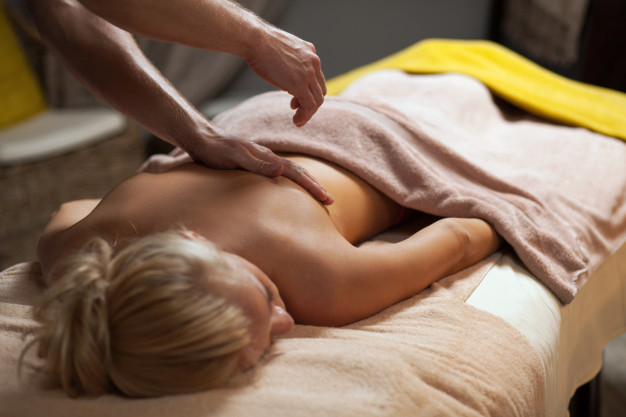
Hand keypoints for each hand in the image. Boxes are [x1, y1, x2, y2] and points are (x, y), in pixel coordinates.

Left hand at [186, 134, 333, 204]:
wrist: (201, 138)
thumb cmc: (215, 150)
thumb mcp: (235, 157)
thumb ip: (257, 164)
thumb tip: (281, 171)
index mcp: (267, 157)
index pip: (296, 173)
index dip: (312, 186)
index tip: (327, 198)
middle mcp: (268, 158)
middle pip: (298, 172)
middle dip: (314, 186)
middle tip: (329, 200)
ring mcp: (262, 160)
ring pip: (290, 172)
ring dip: (305, 183)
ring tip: (316, 194)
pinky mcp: (254, 164)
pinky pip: (279, 173)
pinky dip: (290, 180)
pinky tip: (289, 187)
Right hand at [245, 26, 325, 126]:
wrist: (254, 39)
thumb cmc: (258, 43)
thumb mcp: (280, 49)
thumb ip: (287, 61)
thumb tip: (283, 72)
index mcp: (309, 52)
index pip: (316, 77)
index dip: (309, 91)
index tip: (296, 100)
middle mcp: (313, 62)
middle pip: (320, 90)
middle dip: (311, 104)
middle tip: (298, 112)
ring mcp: (308, 73)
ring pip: (317, 100)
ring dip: (308, 113)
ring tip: (298, 121)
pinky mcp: (300, 84)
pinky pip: (309, 106)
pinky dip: (305, 116)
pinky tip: (297, 121)